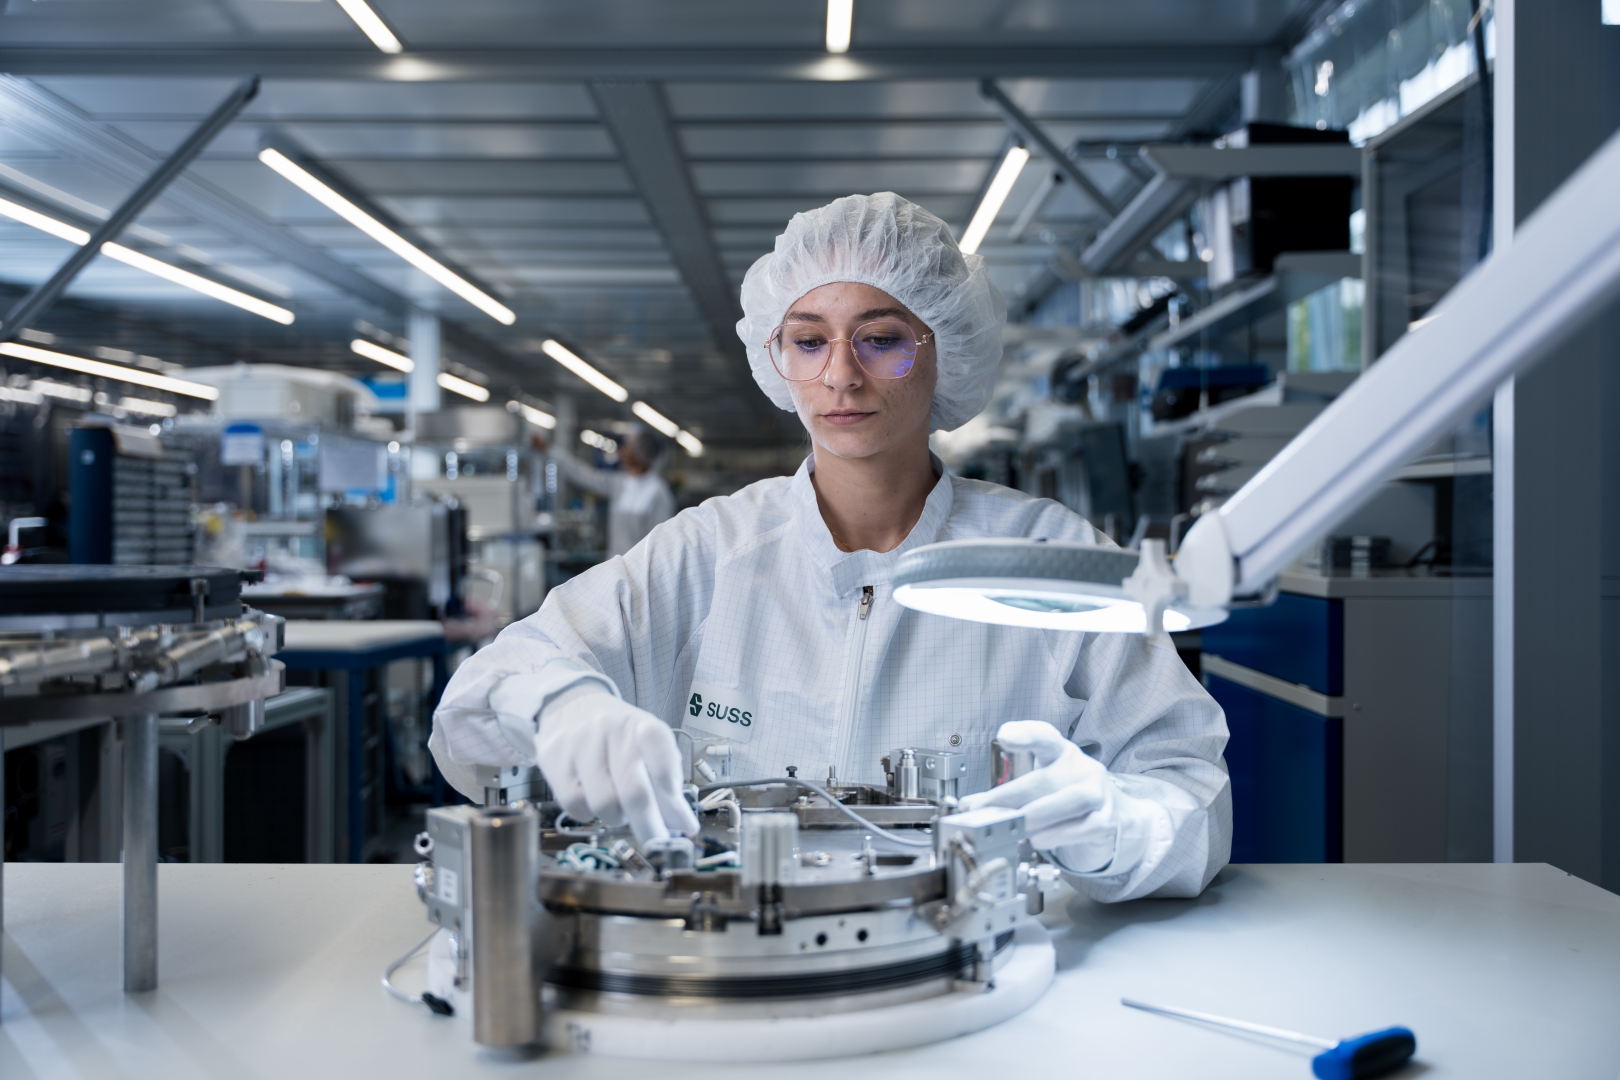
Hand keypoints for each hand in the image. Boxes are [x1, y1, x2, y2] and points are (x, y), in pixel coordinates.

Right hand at [534, 694, 699, 843]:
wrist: (571, 708)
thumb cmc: (617, 738)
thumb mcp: (647, 752)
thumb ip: (666, 788)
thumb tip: (684, 826)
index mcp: (642, 725)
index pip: (657, 742)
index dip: (667, 774)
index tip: (677, 803)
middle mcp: (612, 729)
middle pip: (633, 790)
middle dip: (649, 826)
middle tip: (657, 843)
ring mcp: (580, 742)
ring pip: (603, 804)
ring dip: (615, 817)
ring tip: (617, 805)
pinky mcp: (554, 757)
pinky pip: (574, 805)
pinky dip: (588, 814)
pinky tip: (592, 800)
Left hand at [958, 720, 1116, 871]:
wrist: (1107, 817)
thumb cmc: (1064, 796)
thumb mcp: (1037, 786)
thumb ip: (1005, 794)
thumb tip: (969, 807)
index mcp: (1060, 753)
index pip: (1044, 737)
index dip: (1025, 735)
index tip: (1004, 737)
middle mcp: (1082, 767)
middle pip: (1047, 777)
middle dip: (1010, 796)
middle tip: (983, 810)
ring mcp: (1098, 792)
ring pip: (1073, 799)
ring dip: (1039, 814)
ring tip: (1014, 826)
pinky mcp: (1106, 819)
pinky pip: (1085, 827)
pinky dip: (1059, 834)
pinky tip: (1039, 841)